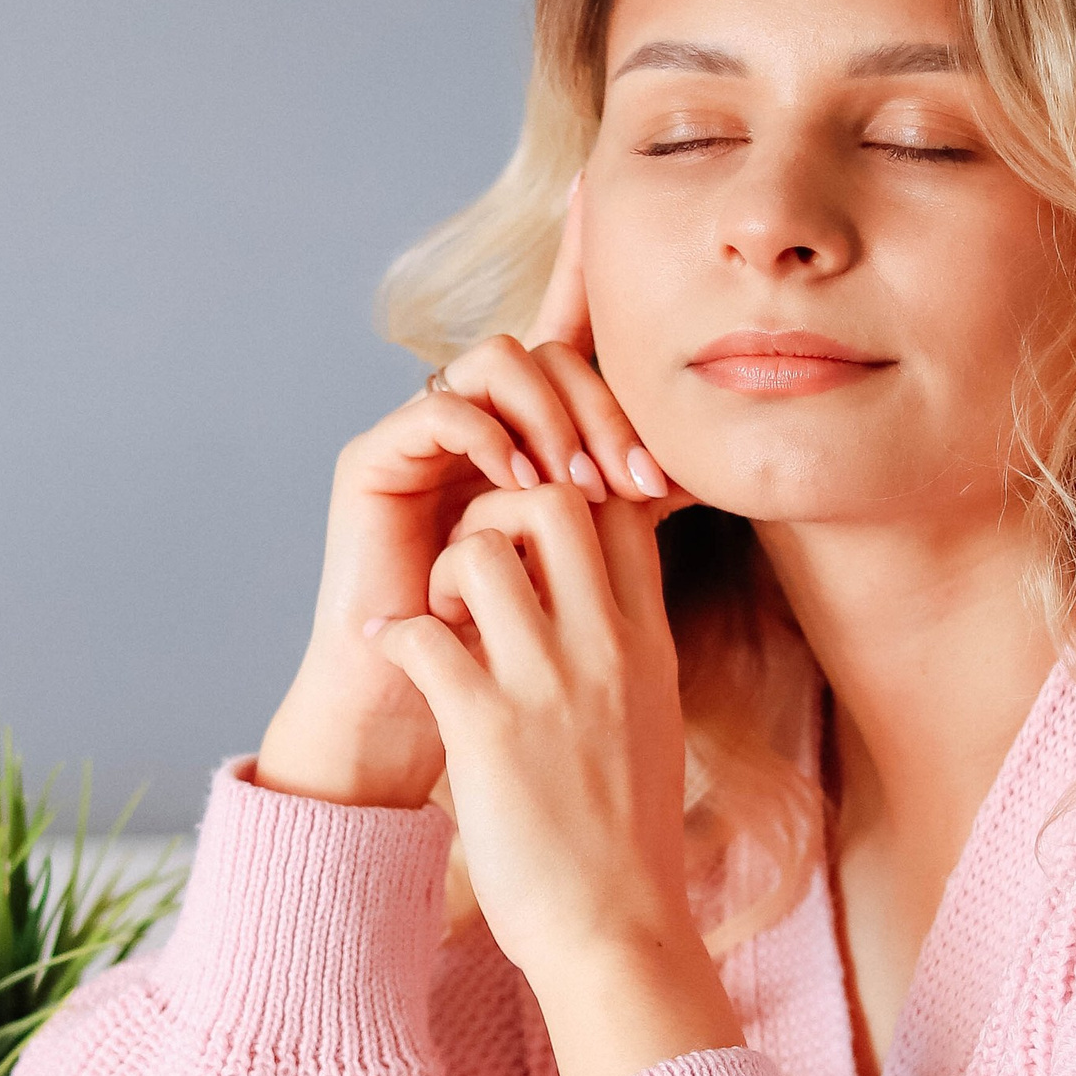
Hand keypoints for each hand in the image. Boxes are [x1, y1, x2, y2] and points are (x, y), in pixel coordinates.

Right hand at [255, 285, 668, 811]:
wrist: (413, 718)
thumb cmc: (502, 662)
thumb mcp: (582, 575)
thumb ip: (624, 515)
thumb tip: (701, 473)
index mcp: (522, 445)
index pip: (586, 376)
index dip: (629, 409)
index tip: (663, 485)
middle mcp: (474, 430)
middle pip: (551, 356)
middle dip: (600, 412)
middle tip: (626, 480)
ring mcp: (423, 439)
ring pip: (499, 359)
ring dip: (549, 416)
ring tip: (573, 485)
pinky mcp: (374, 458)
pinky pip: (439, 406)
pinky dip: (489, 434)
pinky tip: (519, 485)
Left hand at [366, 484, 742, 1075]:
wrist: (620, 934)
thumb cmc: (627, 843)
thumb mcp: (653, 724)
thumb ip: (629, 657)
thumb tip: (605, 608)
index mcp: (648, 646)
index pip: (622, 510)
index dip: (567, 496)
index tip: (526, 543)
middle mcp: (607, 650)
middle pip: (555, 499)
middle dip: (500, 509)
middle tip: (474, 567)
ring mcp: (548, 685)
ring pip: (482, 547)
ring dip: (443, 568)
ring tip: (437, 616)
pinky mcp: (487, 728)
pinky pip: (424, 632)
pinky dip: (395, 630)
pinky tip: (392, 651)